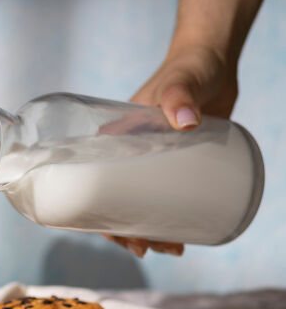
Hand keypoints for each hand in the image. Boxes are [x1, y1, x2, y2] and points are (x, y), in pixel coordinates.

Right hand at [106, 45, 237, 257]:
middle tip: (148, 249)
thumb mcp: (179, 83)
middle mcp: (127, 155)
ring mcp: (152, 161)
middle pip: (115, 202)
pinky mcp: (176, 162)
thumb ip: (179, 96)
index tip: (118, 235)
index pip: (94, 184)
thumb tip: (188, 122)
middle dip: (127, 231)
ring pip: (140, 204)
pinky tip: (181, 236)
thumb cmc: (188, 67)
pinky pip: (165, 197)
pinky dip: (168, 219)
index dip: (100, 216)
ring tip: (171, 249)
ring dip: (149, 231)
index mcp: (113, 140)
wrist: (213, 60)